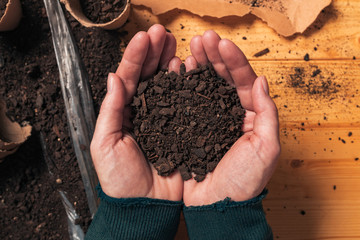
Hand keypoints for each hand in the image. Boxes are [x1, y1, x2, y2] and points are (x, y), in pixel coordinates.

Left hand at [90, 24, 182, 200]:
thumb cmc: (120, 179)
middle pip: (148, 75)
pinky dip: (184, 85)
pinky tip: (186, 70)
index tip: (145, 37)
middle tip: (163, 33)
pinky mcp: (180, 128)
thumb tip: (113, 77)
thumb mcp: (105, 143)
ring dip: (169, 62)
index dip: (136, 56)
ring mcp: (163, 118)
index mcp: (123, 112)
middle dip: (154, 52)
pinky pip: (182, 102)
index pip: (128, 77)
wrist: (143, 205)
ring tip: (175, 44)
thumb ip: (110, 110)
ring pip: (166, 84)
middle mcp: (144, 111)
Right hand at [183, 31, 279, 205]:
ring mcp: (208, 119)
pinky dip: (182, 86)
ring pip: (204, 86)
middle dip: (213, 57)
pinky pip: (187, 102)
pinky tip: (177, 72)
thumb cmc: (244, 182)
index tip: (221, 45)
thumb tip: (262, 82)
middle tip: (202, 39)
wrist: (218, 206)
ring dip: (198, 66)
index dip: (234, 61)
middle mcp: (229, 114)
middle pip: (223, 79)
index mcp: (250, 116)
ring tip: (189, 49)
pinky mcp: (190, 128)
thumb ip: (267, 114)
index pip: (244, 81)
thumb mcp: (266, 149)